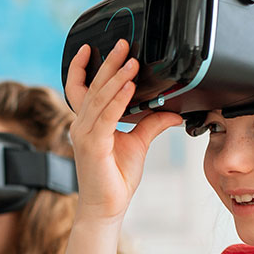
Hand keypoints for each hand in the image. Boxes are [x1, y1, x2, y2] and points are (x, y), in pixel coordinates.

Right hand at [64, 40, 183, 223]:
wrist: (106, 207)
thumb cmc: (115, 178)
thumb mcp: (138, 143)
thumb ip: (152, 123)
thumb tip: (173, 111)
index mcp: (88, 123)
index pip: (80, 88)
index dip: (82, 67)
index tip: (92, 48)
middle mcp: (81, 126)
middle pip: (92, 87)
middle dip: (108, 64)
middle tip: (123, 45)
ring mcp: (84, 135)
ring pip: (99, 99)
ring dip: (116, 78)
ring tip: (131, 62)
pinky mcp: (92, 146)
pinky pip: (106, 117)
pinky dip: (118, 101)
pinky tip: (129, 88)